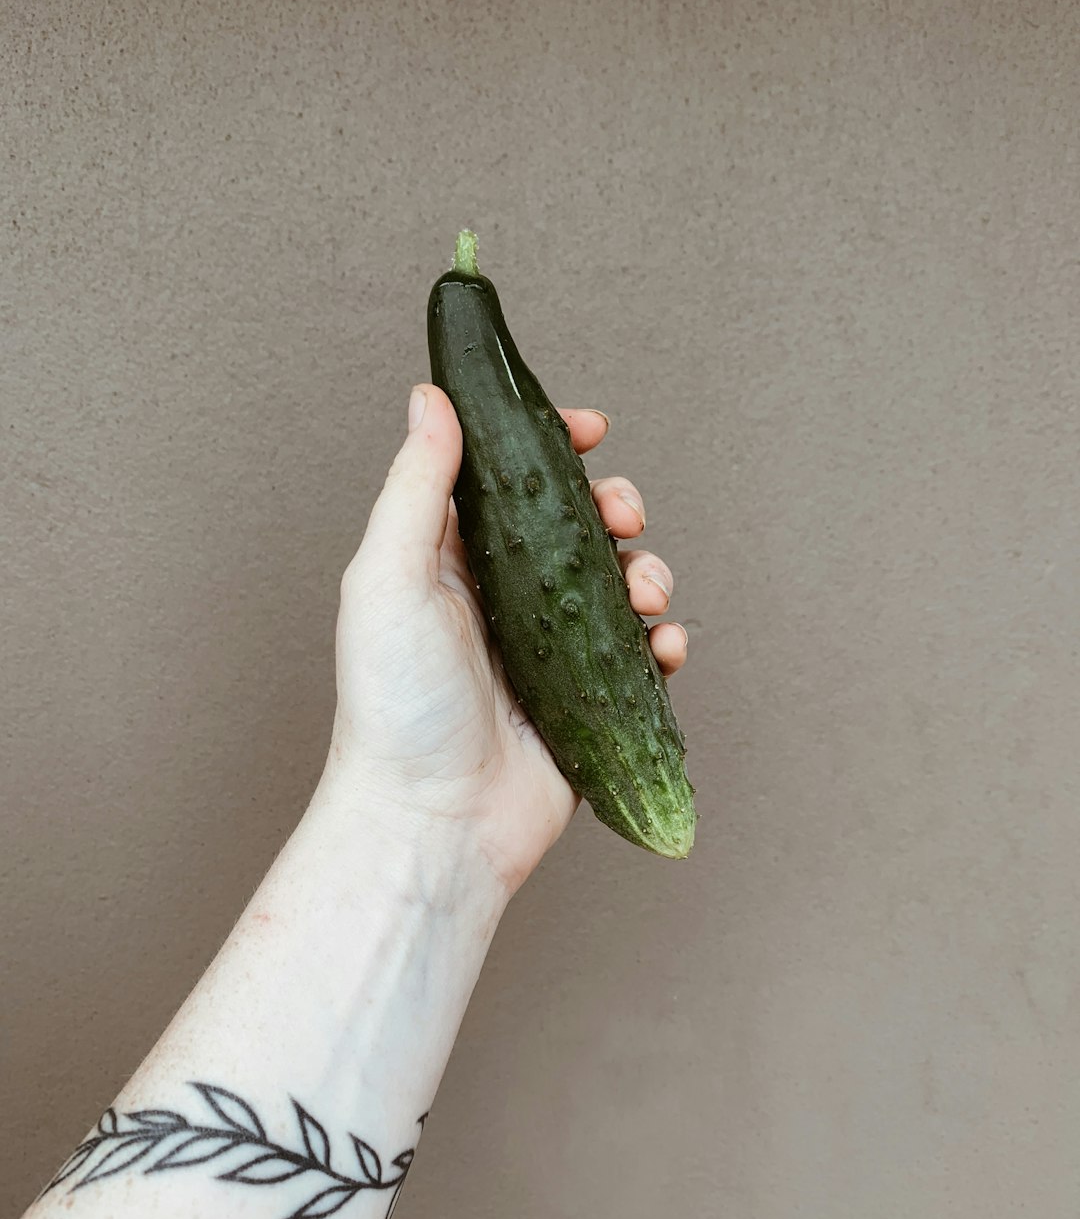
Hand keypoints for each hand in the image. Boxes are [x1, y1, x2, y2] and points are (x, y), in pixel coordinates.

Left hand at [322, 383, 688, 894]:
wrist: (434, 822)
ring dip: (649, 570)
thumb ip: (415, 486)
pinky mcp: (591, 699)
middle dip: (615, 505)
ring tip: (643, 594)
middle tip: (623, 514)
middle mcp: (507, 598)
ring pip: (621, 583)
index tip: (589, 429)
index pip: (513, 480)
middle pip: (580, 524)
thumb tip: (431, 397)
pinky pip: (643, 654)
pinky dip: (663, 640)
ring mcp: (552, 649)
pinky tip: (661, 645)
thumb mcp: (389, 579)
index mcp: (454, 560)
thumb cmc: (394, 706)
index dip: (554, 445)